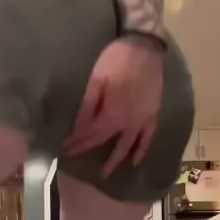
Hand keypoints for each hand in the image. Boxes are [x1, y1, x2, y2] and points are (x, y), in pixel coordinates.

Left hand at [65, 38, 163, 174]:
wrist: (144, 46)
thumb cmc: (116, 60)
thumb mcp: (96, 82)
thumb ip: (87, 108)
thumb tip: (77, 130)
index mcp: (112, 114)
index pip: (91, 134)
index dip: (77, 142)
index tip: (66, 148)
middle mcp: (128, 123)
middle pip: (106, 140)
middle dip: (89, 148)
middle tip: (76, 158)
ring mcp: (143, 120)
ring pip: (128, 145)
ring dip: (116, 159)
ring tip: (107, 172)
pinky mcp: (153, 114)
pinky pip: (149, 137)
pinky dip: (142, 150)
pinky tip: (136, 161)